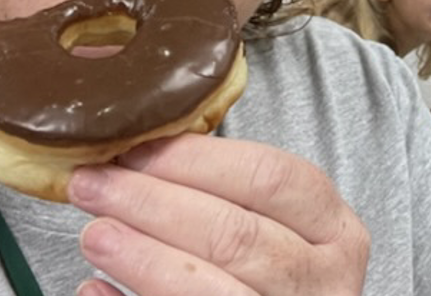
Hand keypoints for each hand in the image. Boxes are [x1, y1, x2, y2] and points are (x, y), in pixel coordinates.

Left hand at [69, 134, 368, 295]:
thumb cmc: (278, 283)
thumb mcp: (284, 234)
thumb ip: (233, 199)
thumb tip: (142, 158)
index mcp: (335, 233)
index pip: (270, 178)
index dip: (196, 160)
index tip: (135, 148)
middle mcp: (321, 281)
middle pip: (234, 232)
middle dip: (153, 202)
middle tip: (96, 186)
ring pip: (206, 286)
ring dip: (142, 255)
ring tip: (95, 233)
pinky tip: (97, 289)